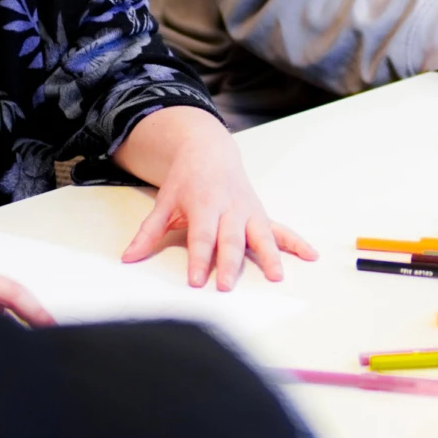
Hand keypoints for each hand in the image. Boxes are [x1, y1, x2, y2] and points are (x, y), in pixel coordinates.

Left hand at [116, 107, 318, 290]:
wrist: (209, 150)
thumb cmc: (186, 180)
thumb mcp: (164, 202)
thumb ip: (149, 232)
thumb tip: (128, 257)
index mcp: (204, 204)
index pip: (202, 236)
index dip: (199, 258)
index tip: (196, 280)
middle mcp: (229, 208)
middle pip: (231, 239)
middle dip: (230, 263)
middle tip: (227, 286)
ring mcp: (248, 211)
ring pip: (260, 235)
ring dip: (270, 256)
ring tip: (276, 276)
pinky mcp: (260, 214)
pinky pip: (280, 229)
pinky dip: (295, 242)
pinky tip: (310, 255)